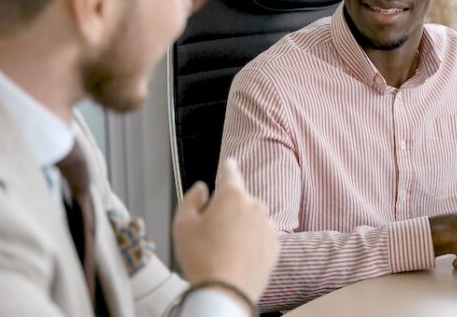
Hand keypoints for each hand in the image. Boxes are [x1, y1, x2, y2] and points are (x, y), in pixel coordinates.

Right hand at [172, 158, 278, 304]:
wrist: (225, 293)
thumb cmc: (202, 259)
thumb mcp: (182, 225)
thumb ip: (191, 200)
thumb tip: (201, 190)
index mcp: (232, 196)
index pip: (230, 173)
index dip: (227, 167)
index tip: (230, 162)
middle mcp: (254, 207)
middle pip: (239, 200)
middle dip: (227, 210)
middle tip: (210, 233)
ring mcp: (268, 227)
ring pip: (251, 219)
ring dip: (240, 227)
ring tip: (223, 250)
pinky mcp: (274, 247)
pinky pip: (260, 237)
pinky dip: (251, 242)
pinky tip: (237, 257)